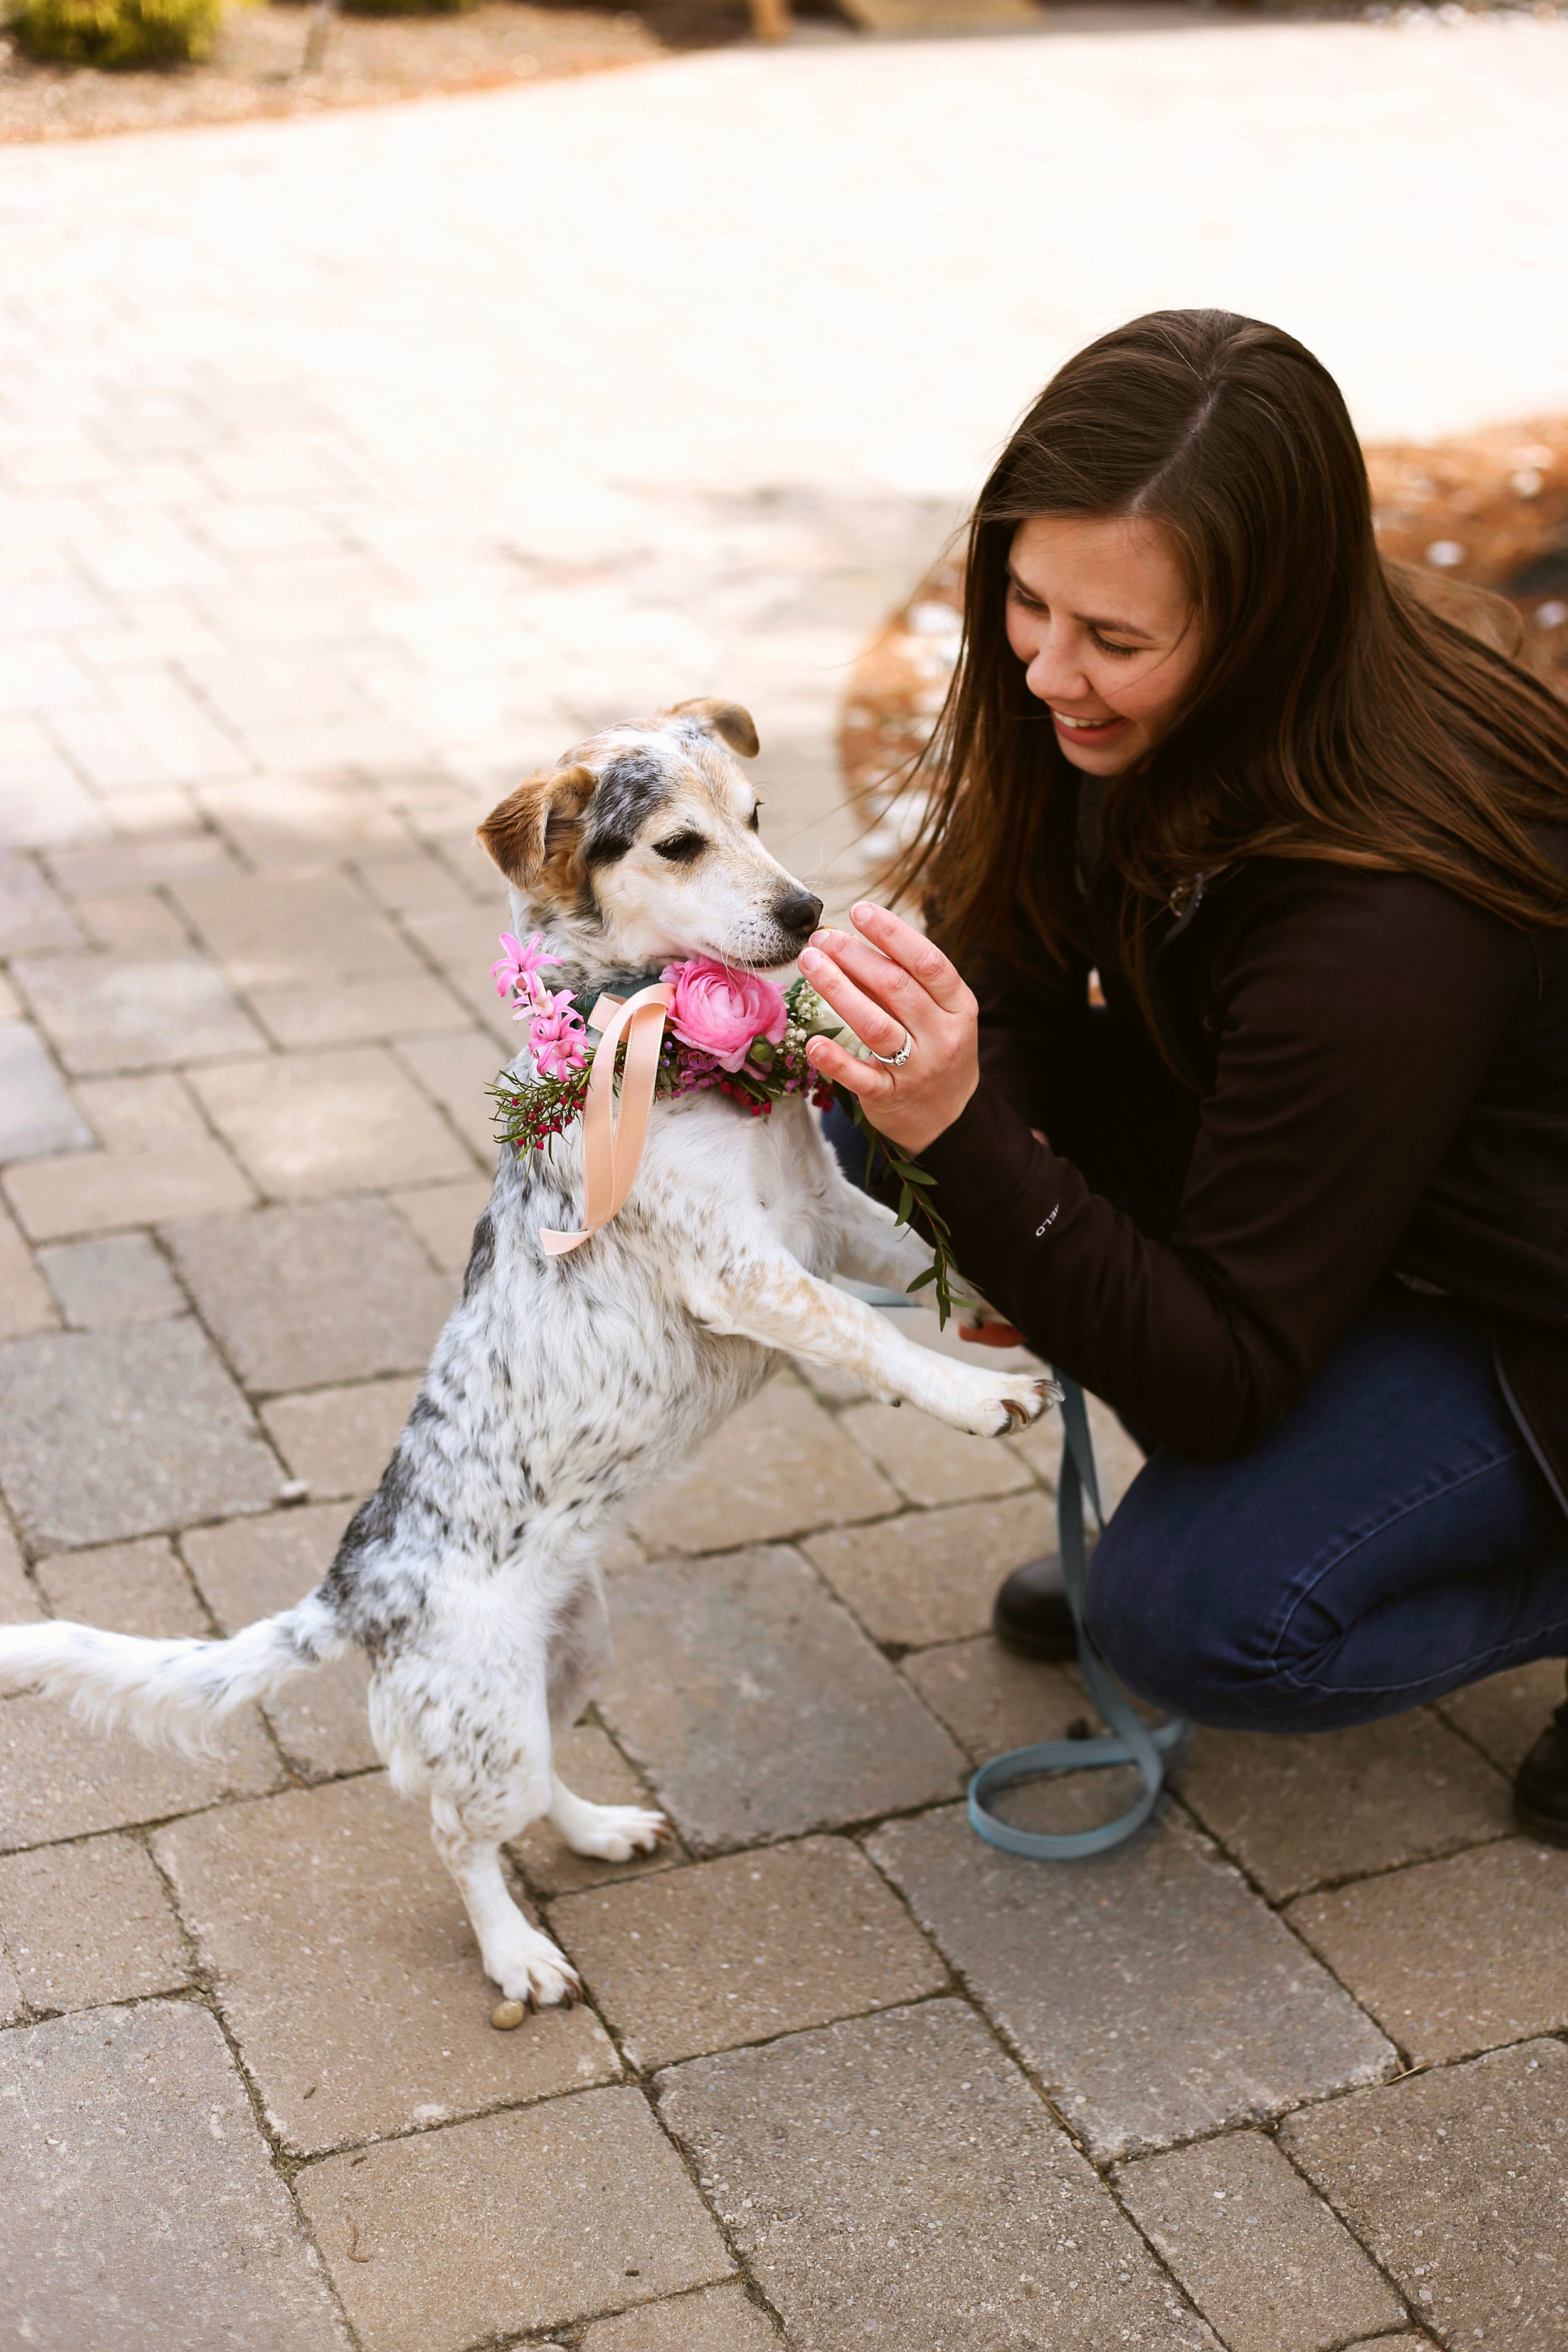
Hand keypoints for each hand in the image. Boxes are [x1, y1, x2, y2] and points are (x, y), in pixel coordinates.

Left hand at [799, 903, 978, 1155]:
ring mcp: (918, 1069)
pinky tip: (813, 1043)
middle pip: (896, 987)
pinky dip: (836, 1060)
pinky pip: (861, 1077)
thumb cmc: (934, 1050)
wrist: (949, 1119)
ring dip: (838, 991)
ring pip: (875, 1026)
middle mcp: (942, 1036)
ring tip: (810, 964)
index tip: (859, 910)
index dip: (892, 933)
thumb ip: (900, 982)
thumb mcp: (934, 1014)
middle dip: (854, 956)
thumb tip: (849, 941)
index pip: (927, 961)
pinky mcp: (891, 1097)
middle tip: (821, 938)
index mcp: (958, 1006)